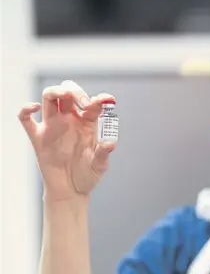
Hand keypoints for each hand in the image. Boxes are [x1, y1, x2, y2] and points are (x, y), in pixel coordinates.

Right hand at [18, 80, 116, 201]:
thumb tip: (110, 143)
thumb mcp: (99, 165)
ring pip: (50, 98)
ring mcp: (53, 127)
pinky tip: (34, 107)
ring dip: (56, 91)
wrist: (71, 191)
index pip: (92, 103)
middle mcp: (70, 120)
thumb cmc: (88, 175)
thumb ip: (103, 153)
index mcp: (88, 123)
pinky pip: (26, 119)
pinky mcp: (38, 138)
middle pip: (69, 94)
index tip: (107, 100)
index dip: (100, 99)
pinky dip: (26, 109)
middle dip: (77, 92)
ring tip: (65, 94)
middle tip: (85, 103)